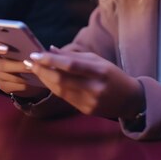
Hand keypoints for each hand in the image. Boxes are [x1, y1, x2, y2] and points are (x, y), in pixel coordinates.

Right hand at [0, 37, 48, 98]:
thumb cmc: (29, 53)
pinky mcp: (3, 86)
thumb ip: (28, 45)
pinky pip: (11, 86)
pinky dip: (22, 83)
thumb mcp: (29, 47)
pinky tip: (32, 81)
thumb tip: (39, 50)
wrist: (32, 72)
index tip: (6, 48)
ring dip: (21, 74)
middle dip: (15, 64)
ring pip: (5, 75)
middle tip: (29, 63)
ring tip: (34, 70)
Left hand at [28, 48, 144, 118]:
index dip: (51, 60)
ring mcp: (90, 101)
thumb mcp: (98, 61)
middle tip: (31, 62)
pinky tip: (47, 80)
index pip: (71, 65)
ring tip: (36, 70)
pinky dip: (54, 88)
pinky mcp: (86, 110)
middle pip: (62, 79)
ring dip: (45, 79)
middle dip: (43, 70)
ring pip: (60, 90)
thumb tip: (51, 49)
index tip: (36, 55)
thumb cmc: (113, 75)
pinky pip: (65, 98)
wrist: (129, 99)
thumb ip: (74, 55)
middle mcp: (95, 88)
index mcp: (100, 71)